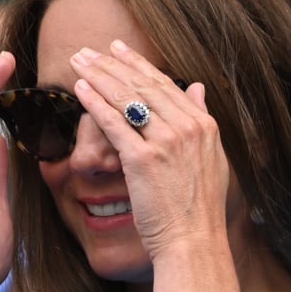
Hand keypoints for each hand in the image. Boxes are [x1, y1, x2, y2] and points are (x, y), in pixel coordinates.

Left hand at [69, 41, 229, 259]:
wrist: (194, 242)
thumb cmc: (198, 209)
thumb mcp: (212, 158)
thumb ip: (202, 119)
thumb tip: (198, 87)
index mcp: (204, 125)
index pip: (165, 85)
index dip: (138, 64)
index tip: (118, 49)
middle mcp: (187, 127)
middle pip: (142, 85)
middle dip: (112, 63)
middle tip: (89, 49)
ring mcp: (166, 142)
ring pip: (126, 98)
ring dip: (99, 75)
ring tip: (78, 61)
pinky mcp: (143, 159)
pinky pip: (114, 123)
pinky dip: (95, 102)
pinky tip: (79, 89)